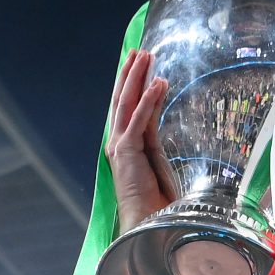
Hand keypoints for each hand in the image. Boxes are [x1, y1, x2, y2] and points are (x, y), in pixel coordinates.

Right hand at [106, 48, 179, 228]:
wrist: (147, 223)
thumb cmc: (155, 200)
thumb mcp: (156, 160)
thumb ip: (152, 137)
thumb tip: (157, 115)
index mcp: (124, 145)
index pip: (128, 107)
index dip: (133, 84)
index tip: (140, 64)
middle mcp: (118, 143)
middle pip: (123, 100)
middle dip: (130, 73)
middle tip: (139, 51)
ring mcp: (120, 147)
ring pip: (127, 104)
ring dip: (137, 78)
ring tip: (145, 57)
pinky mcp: (127, 152)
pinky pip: (138, 120)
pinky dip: (147, 100)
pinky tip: (157, 83)